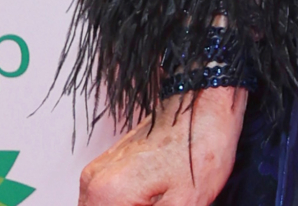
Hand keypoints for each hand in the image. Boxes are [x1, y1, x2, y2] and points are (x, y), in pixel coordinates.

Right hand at [78, 88, 246, 205]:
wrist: (205, 102)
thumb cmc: (200, 143)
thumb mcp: (186, 204)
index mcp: (106, 196)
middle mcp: (93, 184)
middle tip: (166, 204)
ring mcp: (98, 173)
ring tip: (164, 201)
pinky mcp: (109, 168)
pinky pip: (109, 202)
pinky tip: (155, 202)